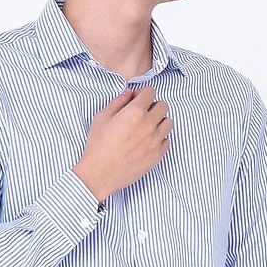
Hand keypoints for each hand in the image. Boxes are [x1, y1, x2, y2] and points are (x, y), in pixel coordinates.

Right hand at [74, 85, 173, 202]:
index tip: (136, 100)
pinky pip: (167, 140)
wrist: (100, 174)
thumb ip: (117, 101)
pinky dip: (160, 138)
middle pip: (163, 105)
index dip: (142, 93)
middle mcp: (149, 124)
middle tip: (142, 113)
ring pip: (169, 122)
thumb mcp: (101, 118)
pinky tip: (147, 142)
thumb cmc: (98, 146)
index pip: (150, 91)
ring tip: (147, 127)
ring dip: (160, 121)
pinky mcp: (158, 155)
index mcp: (135, 112)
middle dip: (153, 106)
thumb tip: (129, 93)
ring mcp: (155, 140)